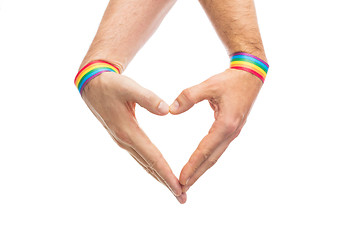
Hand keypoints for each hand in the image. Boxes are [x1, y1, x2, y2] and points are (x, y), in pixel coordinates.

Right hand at [81, 72, 185, 203]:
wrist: (92, 86)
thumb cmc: (111, 86)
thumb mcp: (129, 88)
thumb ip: (148, 99)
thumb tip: (167, 111)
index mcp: (128, 132)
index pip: (153, 158)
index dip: (166, 173)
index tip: (179, 188)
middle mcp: (126, 141)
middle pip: (150, 166)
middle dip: (166, 183)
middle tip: (182, 198)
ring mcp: (124, 141)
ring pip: (145, 164)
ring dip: (160, 177)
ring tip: (174, 190)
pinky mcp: (124, 138)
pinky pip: (141, 157)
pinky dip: (152, 167)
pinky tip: (159, 171)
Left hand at [169, 69, 262, 192]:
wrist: (251, 75)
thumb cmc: (230, 80)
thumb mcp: (209, 85)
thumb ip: (188, 96)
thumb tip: (171, 110)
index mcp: (226, 124)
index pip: (205, 150)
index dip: (192, 165)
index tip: (181, 179)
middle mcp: (230, 132)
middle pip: (211, 159)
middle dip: (196, 175)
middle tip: (182, 189)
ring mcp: (233, 133)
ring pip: (215, 156)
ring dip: (202, 170)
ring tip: (189, 181)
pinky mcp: (232, 130)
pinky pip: (218, 149)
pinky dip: (208, 159)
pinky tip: (201, 164)